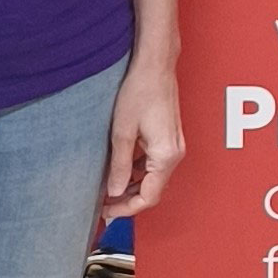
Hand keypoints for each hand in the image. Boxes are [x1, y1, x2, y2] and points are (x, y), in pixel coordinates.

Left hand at [103, 59, 183, 219]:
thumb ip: (118, 165)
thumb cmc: (141, 90)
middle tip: (103, 205)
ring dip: (131, 186)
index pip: (148, 197)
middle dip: (127, 200)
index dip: (126, 209)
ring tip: (107, 189)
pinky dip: (136, 172)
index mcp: (166, 156)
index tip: (108, 212)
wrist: (155, 65)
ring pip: (152, 178)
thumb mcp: (122, 131)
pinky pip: (153, 164)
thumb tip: (114, 191)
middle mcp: (174, 154)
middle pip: (152, 190)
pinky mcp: (168, 139)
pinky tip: (118, 169)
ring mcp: (173, 146)